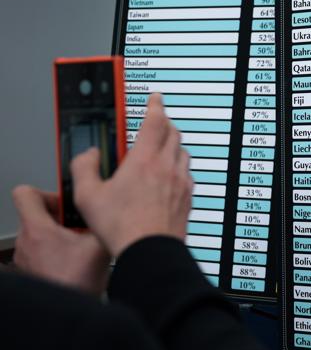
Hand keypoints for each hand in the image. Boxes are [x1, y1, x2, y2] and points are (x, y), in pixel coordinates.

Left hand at [11, 186, 109, 294]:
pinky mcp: (30, 271)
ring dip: (58, 234)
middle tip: (79, 226)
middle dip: (61, 217)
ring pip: (39, 233)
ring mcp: (25, 258)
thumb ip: (102, 223)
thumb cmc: (75, 283)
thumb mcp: (100, 245)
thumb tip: (112, 210)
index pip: (25, 193)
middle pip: (36, 214)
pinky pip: (39, 251)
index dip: (48, 193)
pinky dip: (55, 251)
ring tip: (78, 245)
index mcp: (38, 229)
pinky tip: (74, 260)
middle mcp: (25, 242)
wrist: (64, 314)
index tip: (66, 204)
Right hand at [71, 93, 192, 257]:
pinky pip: (187, 174)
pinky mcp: (188, 198)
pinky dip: (179, 168)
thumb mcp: (87, 196)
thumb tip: (87, 156)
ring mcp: (181, 183)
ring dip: (172, 146)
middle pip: (173, 133)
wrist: (150, 251)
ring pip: (183, 153)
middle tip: (155, 123)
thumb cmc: (121, 227)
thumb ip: (83, 168)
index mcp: (144, 160)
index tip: (156, 99)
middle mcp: (167, 167)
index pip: (155, 121)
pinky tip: (168, 177)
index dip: (156, 106)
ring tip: (160, 150)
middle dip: (164, 124)